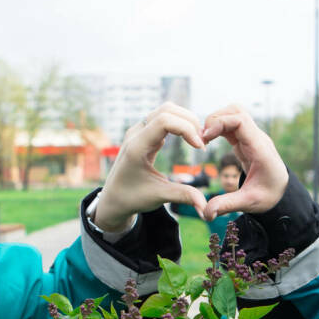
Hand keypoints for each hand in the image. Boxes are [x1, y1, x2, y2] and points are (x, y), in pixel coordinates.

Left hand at [93, 103, 208, 231]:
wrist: (113, 199)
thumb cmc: (133, 198)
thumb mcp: (159, 197)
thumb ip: (184, 197)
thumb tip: (206, 208)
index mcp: (137, 146)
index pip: (164, 120)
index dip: (187, 129)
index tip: (200, 148)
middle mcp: (136, 134)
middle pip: (167, 109)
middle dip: (189, 121)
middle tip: (202, 142)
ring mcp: (139, 131)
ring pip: (165, 111)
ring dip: (185, 121)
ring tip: (197, 140)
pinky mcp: (143, 133)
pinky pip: (163, 119)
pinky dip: (179, 124)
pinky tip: (188, 140)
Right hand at [199, 105, 288, 219]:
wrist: (282, 192)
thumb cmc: (269, 196)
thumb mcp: (249, 202)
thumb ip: (227, 205)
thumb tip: (207, 214)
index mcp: (260, 148)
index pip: (240, 121)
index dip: (220, 123)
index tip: (204, 138)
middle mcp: (257, 138)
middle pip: (236, 111)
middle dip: (215, 118)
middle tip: (201, 138)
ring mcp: (252, 137)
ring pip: (234, 114)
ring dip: (217, 120)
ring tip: (203, 138)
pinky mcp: (246, 140)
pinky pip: (231, 124)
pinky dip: (218, 127)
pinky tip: (208, 140)